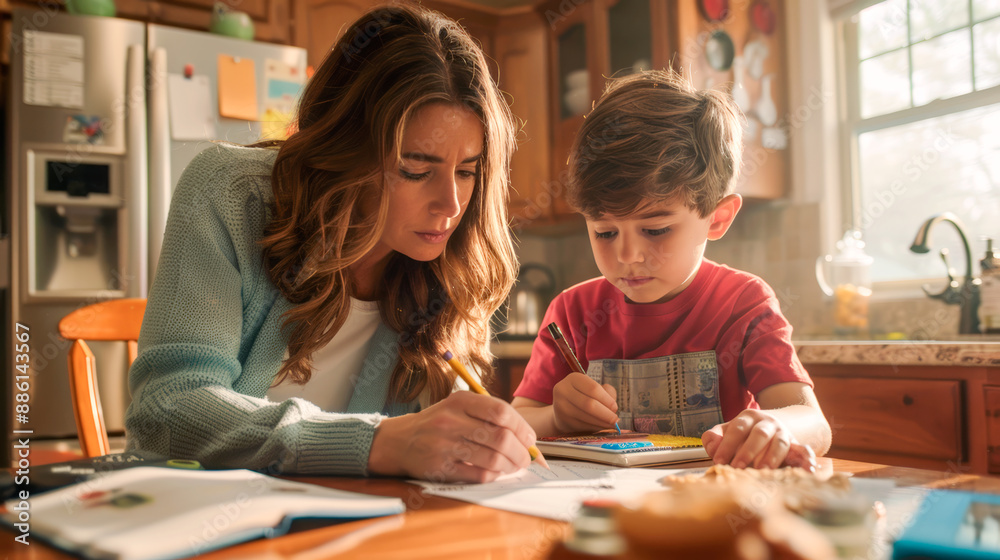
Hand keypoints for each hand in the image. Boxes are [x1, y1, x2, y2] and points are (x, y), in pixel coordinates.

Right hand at [368, 391, 536, 482]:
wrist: (400, 440)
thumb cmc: (438, 423)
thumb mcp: (458, 406)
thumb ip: (489, 414)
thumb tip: (526, 437)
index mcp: (460, 401)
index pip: (500, 412)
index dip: (522, 427)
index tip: (530, 439)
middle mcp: (451, 421)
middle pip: (500, 437)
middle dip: (521, 452)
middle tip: (527, 458)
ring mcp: (444, 445)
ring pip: (492, 458)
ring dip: (510, 466)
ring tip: (514, 466)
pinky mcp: (440, 468)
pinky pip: (478, 475)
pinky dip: (493, 475)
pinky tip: (495, 472)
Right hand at [551, 372, 618, 433]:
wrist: (563, 410)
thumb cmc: (584, 397)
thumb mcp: (594, 389)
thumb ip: (607, 392)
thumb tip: (613, 407)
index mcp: (574, 378)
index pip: (593, 388)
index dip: (607, 399)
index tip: (615, 408)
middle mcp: (563, 390)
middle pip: (589, 403)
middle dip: (605, 413)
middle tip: (615, 420)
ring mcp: (561, 405)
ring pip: (586, 416)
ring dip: (601, 422)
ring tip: (611, 424)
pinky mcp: (562, 419)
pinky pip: (582, 425)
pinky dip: (594, 427)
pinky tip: (601, 427)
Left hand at [701, 409, 816, 470]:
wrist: (774, 427)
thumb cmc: (744, 435)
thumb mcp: (728, 431)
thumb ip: (715, 437)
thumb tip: (711, 444)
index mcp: (748, 417)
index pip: (737, 429)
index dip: (727, 445)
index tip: (718, 461)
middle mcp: (767, 423)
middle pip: (760, 434)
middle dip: (748, 451)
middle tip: (737, 468)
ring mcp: (783, 433)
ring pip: (780, 442)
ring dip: (771, 457)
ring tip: (762, 471)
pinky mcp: (795, 444)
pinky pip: (803, 450)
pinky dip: (806, 459)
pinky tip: (809, 470)